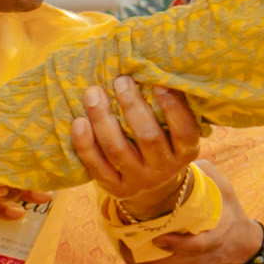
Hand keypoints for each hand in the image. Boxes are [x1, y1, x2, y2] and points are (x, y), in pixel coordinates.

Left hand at [79, 81, 227, 263]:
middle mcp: (163, 169)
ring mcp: (136, 180)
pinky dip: (84, 144)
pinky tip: (78, 122)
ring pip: (118, 149)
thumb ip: (171, 114)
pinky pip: (95, 166)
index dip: (173, 108)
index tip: (158, 83)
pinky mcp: (113, 188)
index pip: (183, 130)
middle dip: (132, 106)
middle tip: (120, 81)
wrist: (153, 191)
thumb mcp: (177, 137)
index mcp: (185, 153)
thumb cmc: (164, 148)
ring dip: (103, 119)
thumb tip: (158, 71)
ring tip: (93, 93)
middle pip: (148, 137)